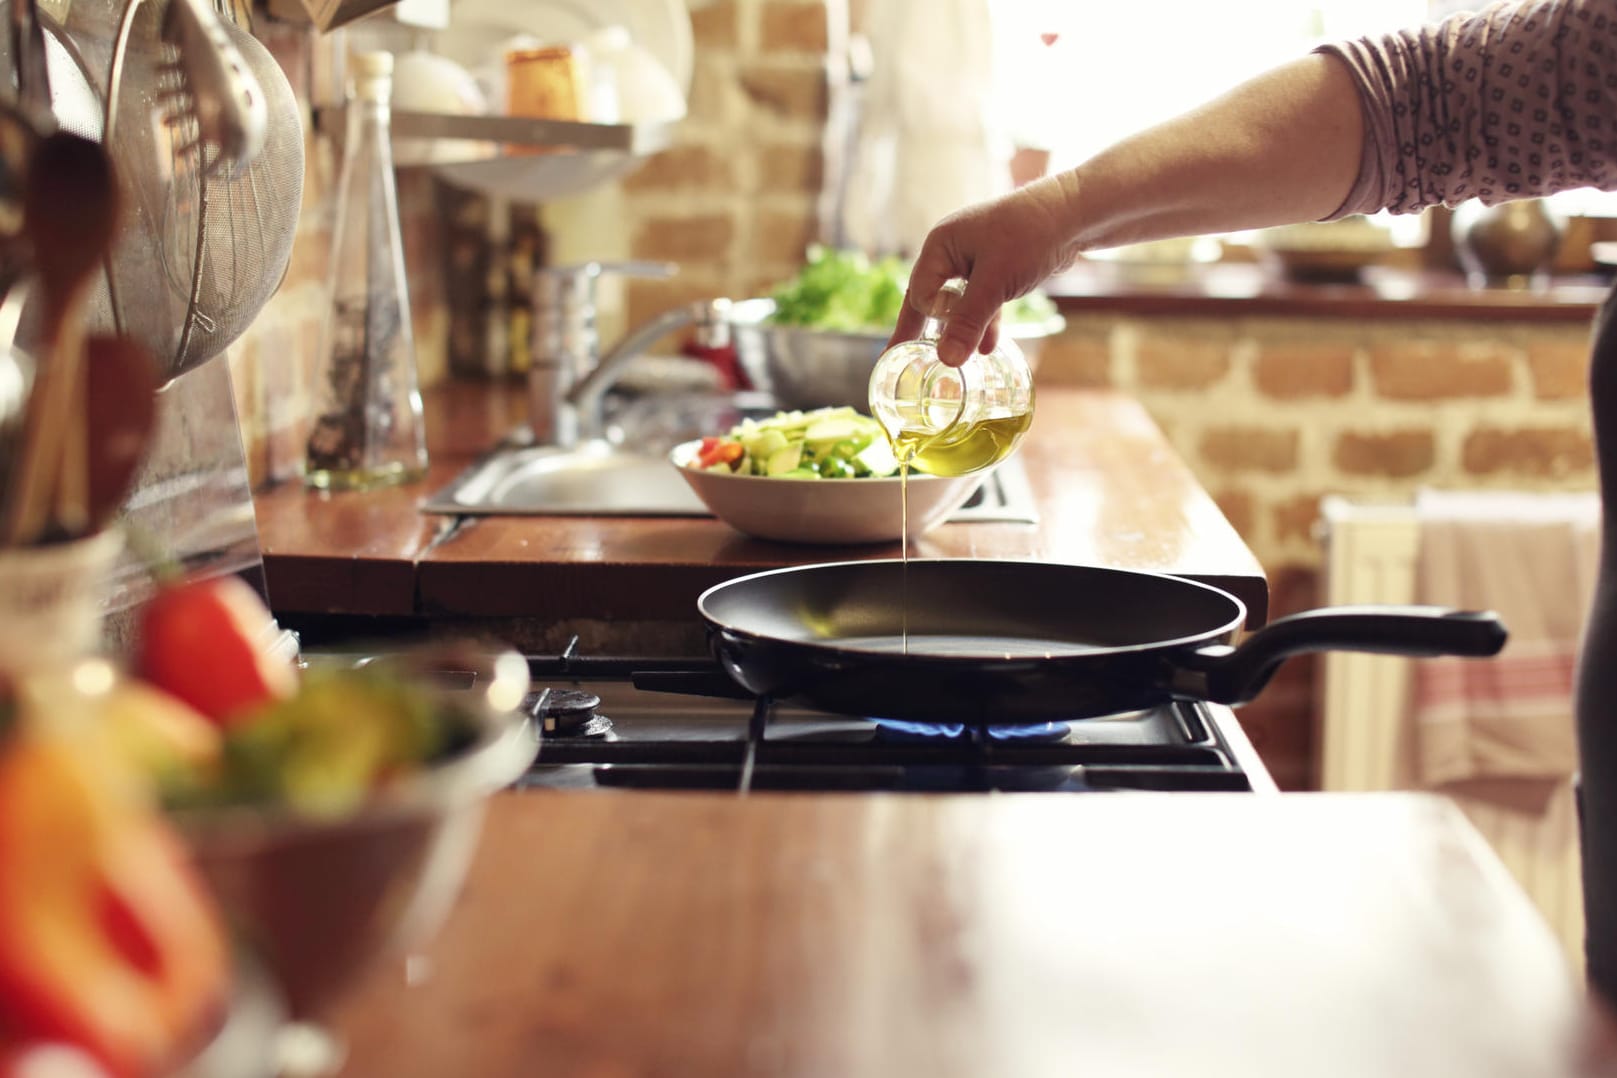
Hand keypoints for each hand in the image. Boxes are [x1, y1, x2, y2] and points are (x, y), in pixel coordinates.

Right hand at [888, 172, 1080, 366]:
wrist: (1073, 213)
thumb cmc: (1029, 236)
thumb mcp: (995, 283)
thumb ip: (968, 322)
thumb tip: (946, 360)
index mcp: (940, 246)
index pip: (920, 294)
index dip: (933, 318)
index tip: (949, 334)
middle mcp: (951, 251)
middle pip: (930, 299)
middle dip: (923, 331)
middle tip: (899, 362)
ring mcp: (974, 259)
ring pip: (957, 303)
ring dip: (960, 330)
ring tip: (954, 362)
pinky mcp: (997, 268)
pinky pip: (981, 300)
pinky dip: (984, 322)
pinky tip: (989, 347)